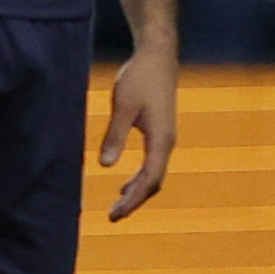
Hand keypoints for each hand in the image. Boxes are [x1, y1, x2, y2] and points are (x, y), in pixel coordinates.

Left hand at [100, 44, 176, 220]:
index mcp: (161, 139)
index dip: (133, 201)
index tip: (115, 214)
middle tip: (113, 217)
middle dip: (135, 201)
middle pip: (154, 182)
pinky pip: (152, 163)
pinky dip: (139, 178)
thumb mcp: (123, 106)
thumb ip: (115, 135)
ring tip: (117, 206)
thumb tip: (107, 166)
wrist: (157, 56)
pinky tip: (124, 182)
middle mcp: (167, 142)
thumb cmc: (140, 78)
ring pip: (154, 174)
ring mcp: (165, 137)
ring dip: (137, 191)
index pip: (149, 180)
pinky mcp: (159, 131)